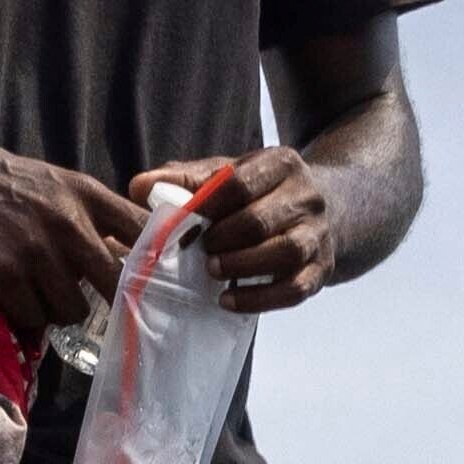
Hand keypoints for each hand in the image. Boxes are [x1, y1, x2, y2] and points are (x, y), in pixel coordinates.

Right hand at [0, 140, 139, 340]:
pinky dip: (28, 317)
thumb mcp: (55, 183)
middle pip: (114, 281)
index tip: (153, 279)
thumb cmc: (1, 181)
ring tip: (43, 298)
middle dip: (108, 300)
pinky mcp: (4, 275)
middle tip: (97, 306)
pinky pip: (35, 317)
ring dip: (61, 311)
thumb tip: (123, 251)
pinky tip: (17, 301)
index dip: (154, 259)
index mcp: (85, 195)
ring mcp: (36, 252)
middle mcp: (67, 223)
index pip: (141, 229)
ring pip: (74, 309)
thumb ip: (89, 213)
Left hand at [140, 140, 346, 310]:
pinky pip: (293, 290)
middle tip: (201, 250)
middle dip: (223, 238)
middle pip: (261, 220)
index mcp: (281, 163)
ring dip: (241, 265)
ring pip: (284, 252)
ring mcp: (317, 235)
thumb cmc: (262, 193)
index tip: (186, 220)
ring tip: (212, 271)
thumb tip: (138, 187)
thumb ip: (187, 178)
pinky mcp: (322, 270)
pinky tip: (227, 300)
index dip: (208, 204)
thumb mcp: (230, 174)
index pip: (241, 182)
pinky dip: (258, 298)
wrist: (325, 210)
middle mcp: (306, 197)